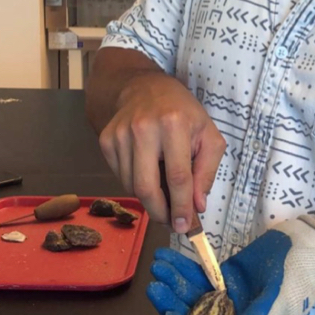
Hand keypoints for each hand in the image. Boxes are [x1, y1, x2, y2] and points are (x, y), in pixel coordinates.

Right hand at [98, 70, 225, 231]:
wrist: (144, 87)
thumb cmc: (183, 111)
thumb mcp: (208, 134)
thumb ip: (207, 171)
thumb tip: (197, 206)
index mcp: (173, 123)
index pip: (178, 176)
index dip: (181, 206)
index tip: (184, 226)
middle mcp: (143, 128)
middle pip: (147, 187)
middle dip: (160, 212)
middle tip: (170, 221)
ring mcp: (120, 134)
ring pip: (131, 186)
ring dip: (149, 199)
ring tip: (163, 190)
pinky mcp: (106, 140)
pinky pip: (120, 177)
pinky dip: (135, 184)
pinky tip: (147, 171)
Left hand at [147, 215, 314, 314]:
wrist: (310, 249)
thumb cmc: (299, 283)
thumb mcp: (277, 305)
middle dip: (172, 301)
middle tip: (155, 285)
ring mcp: (225, 295)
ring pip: (192, 292)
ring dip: (173, 280)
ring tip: (157, 264)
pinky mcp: (224, 275)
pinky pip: (199, 273)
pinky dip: (183, 265)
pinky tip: (167, 256)